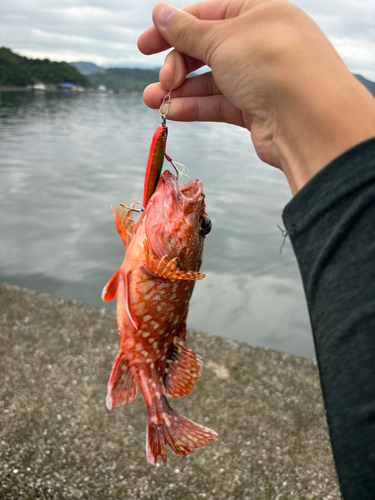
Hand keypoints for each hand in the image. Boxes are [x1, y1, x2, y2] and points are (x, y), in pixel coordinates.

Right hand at [138, 1, 374, 193]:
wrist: (308, 120)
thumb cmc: (271, 65)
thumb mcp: (222, 38)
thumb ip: (187, 30)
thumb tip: (160, 13)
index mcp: (259, 14)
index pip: (209, 14)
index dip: (174, 27)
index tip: (146, 43)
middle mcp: (261, 45)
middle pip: (208, 50)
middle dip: (177, 64)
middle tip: (162, 79)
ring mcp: (260, 80)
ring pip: (211, 81)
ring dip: (179, 90)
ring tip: (151, 99)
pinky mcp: (256, 111)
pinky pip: (219, 105)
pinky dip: (195, 107)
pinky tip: (171, 111)